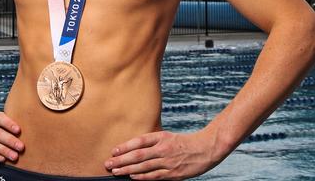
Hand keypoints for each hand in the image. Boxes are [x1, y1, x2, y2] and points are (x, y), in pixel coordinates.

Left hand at [104, 128, 223, 179]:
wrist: (206, 148)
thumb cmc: (185, 143)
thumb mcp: (168, 137)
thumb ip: (153, 142)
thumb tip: (134, 149)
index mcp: (161, 137)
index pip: (139, 141)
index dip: (125, 146)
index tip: (114, 151)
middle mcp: (163, 148)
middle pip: (138, 154)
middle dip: (121, 159)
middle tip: (108, 163)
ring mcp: (168, 161)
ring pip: (144, 166)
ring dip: (127, 169)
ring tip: (115, 171)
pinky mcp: (174, 173)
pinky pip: (155, 176)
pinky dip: (142, 177)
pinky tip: (132, 177)